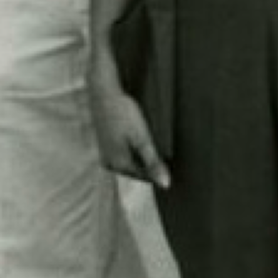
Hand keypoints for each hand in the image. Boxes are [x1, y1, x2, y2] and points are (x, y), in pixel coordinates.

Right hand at [89, 63, 169, 188]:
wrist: (103, 93)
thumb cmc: (123, 113)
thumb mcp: (142, 138)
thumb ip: (153, 162)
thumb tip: (165, 184)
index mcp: (119, 165)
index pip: (146, 176)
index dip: (160, 170)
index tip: (174, 161)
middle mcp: (110, 164)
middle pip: (137, 170)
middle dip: (151, 164)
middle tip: (167, 152)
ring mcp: (106, 154)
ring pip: (131, 162)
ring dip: (142, 157)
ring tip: (155, 144)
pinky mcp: (106, 144)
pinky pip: (124, 153)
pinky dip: (134, 149)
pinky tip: (140, 138)